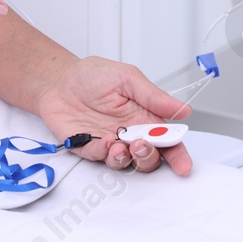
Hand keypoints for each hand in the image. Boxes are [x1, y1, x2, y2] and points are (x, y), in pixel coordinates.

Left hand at [35, 57, 193, 176]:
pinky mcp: (88, 148)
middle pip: (149, 158)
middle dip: (149, 157)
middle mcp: (129, 134)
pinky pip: (98, 159)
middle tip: (141, 145)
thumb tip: (183, 109)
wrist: (59, 80)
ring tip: (119, 145)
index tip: (183, 165)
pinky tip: (102, 141)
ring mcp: (109, 144)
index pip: (167, 141)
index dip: (178, 155)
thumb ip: (153, 96)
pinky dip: (102, 153)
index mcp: (144, 117)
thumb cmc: (93, 76)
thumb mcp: (127, 78)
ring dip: (125, 158)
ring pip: (125, 164)